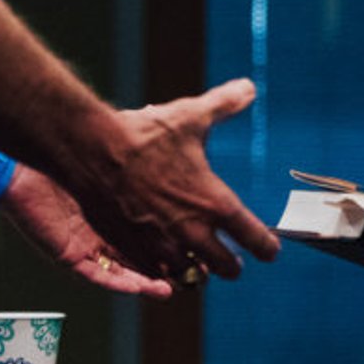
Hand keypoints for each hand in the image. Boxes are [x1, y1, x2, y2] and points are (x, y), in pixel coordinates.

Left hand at [0, 163, 173, 298]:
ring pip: (121, 273)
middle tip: (190, 274)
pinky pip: (98, 276)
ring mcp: (85, 248)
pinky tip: (142, 287)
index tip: (195, 247)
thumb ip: (137, 168)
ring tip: (171, 289)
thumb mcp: (111, 164)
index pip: (146, 235)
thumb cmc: (67, 155)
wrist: (26, 162)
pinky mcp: (69, 256)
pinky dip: (121, 284)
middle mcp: (100, 234)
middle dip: (164, 268)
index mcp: (111, 213)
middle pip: (138, 259)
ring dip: (146, 283)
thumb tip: (170, 153)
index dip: (169, 244)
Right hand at [70, 78, 280, 283]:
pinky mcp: (133, 249)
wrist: (93, 151)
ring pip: (191, 276)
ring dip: (198, 268)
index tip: (270, 249)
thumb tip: (248, 87)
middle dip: (233, 265)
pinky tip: (166, 255)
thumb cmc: (144, 135)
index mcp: (214, 204)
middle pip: (228, 268)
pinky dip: (166, 268)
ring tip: (199, 258)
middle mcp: (192, 232)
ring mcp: (162, 245)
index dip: (267, 247)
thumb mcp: (191, 116)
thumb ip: (224, 105)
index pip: (255, 239)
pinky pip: (157, 273)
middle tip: (233, 258)